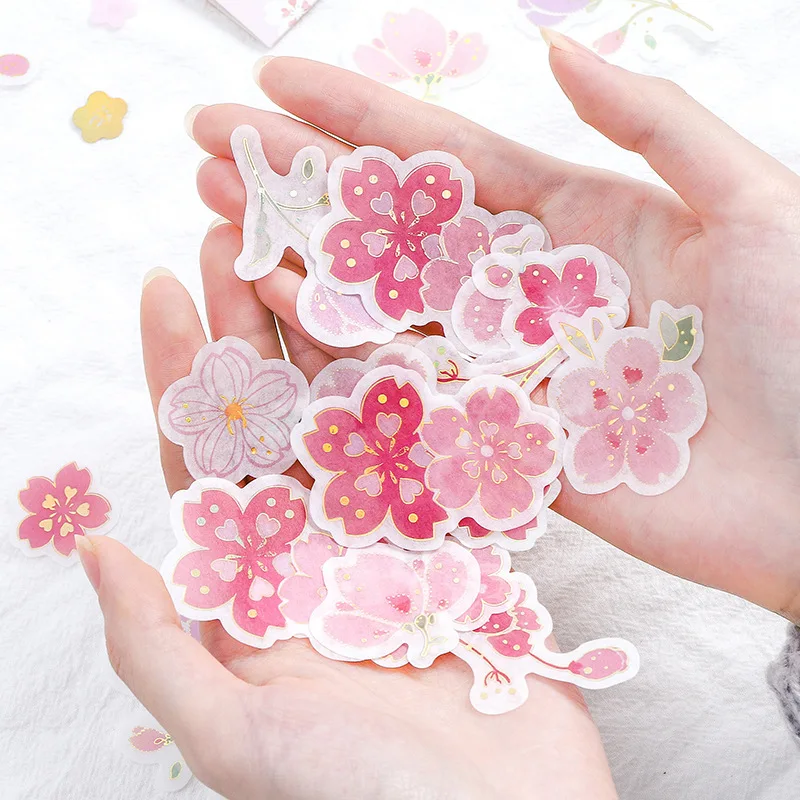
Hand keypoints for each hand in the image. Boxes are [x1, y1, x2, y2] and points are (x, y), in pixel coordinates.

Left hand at [78, 168, 614, 797]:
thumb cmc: (366, 799)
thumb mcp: (236, 733)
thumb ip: (159, 644)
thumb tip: (91, 547)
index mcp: (254, 586)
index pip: (204, 460)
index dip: (181, 373)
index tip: (164, 288)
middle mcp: (316, 551)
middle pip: (275, 419)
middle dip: (249, 330)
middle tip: (233, 238)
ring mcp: (390, 538)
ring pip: (351, 418)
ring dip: (327, 341)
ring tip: (311, 259)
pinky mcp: (459, 540)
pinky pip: (429, 450)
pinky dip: (414, 387)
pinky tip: (402, 324)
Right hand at [189, 37, 799, 619]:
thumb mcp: (749, 204)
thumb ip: (654, 125)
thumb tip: (556, 52)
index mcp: (578, 223)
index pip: (448, 160)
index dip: (361, 118)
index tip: (278, 84)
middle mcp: (524, 293)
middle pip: (393, 233)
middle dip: (302, 187)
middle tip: (211, 151)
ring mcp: (503, 370)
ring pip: (383, 313)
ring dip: (301, 268)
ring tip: (219, 226)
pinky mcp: (496, 443)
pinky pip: (405, 398)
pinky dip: (340, 365)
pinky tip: (275, 325)